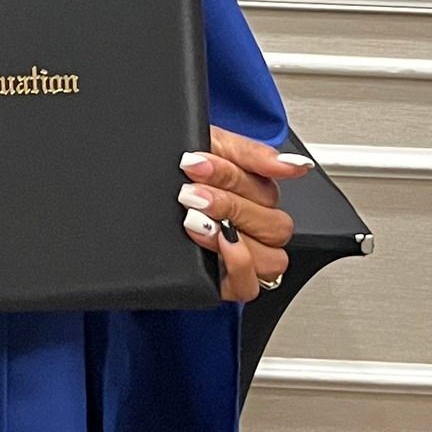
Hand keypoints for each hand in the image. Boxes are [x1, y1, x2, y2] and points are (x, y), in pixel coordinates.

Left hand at [177, 127, 310, 302]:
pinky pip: (250, 287)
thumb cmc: (175, 164)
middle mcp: (254, 224)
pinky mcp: (225, 280)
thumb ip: (254, 154)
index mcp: (255, 191)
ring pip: (271, 258)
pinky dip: (239, 266)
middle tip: (190, 193)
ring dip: (233, 233)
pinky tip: (218, 243)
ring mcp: (243, 254)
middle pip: (274, 225)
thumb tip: (298, 167)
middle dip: (229, 204)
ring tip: (194, 218)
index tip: (195, 163)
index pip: (269, 190)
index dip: (233, 176)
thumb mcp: (209, 144)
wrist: (134, 180)